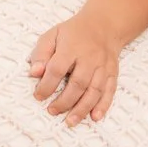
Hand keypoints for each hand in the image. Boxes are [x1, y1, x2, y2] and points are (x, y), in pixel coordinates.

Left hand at [27, 9, 124, 124]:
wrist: (104, 25)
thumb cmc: (73, 33)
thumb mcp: (52, 35)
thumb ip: (41, 54)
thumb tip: (34, 73)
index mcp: (72, 47)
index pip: (57, 69)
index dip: (46, 85)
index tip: (38, 96)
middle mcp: (90, 58)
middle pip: (78, 83)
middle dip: (64, 101)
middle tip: (52, 111)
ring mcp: (103, 66)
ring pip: (94, 90)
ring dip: (82, 108)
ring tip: (70, 122)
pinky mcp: (113, 72)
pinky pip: (110, 91)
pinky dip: (104, 105)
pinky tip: (95, 117)